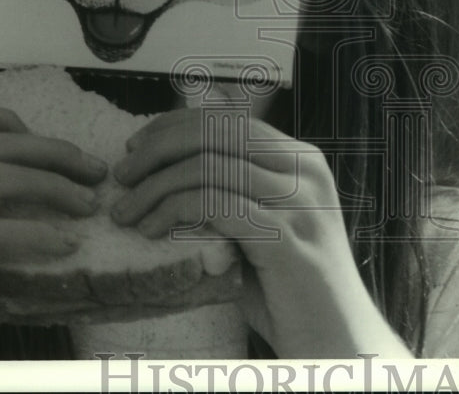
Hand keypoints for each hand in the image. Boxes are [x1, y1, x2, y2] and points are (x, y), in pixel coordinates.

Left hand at [112, 104, 412, 358]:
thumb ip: (233, 191)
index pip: (228, 119)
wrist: (336, 339)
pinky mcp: (285, 238)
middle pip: (216, 133)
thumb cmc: (290, 287)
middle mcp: (305, 171)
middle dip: (158, 149)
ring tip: (127, 212)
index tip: (135, 146)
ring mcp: (299, 203)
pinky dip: (172, 211)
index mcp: (302, 159)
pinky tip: (153, 231)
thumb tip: (167, 166)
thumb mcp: (265, 224)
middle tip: (122, 177)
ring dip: (154, 187)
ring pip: (207, 167)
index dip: (174, 126)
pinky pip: (213, 205)